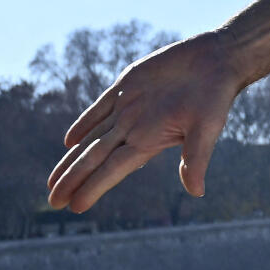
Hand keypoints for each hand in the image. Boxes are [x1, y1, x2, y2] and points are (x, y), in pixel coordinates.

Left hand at [47, 33, 242, 212]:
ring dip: (71, 160)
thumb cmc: (215, 98)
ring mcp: (127, 108)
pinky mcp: (127, 85)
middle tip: (53, 202)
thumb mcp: (206, 131)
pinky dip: (83, 123)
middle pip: (94, 158)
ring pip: (92, 138)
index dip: (92, 188)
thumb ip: (197, 160)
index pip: (112, 170)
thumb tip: (196, 192)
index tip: (74, 207)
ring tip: (53, 182)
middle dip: (73, 180)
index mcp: (148, 142)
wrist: (216, 61)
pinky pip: (98, 109)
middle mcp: (134, 129)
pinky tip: (69, 140)